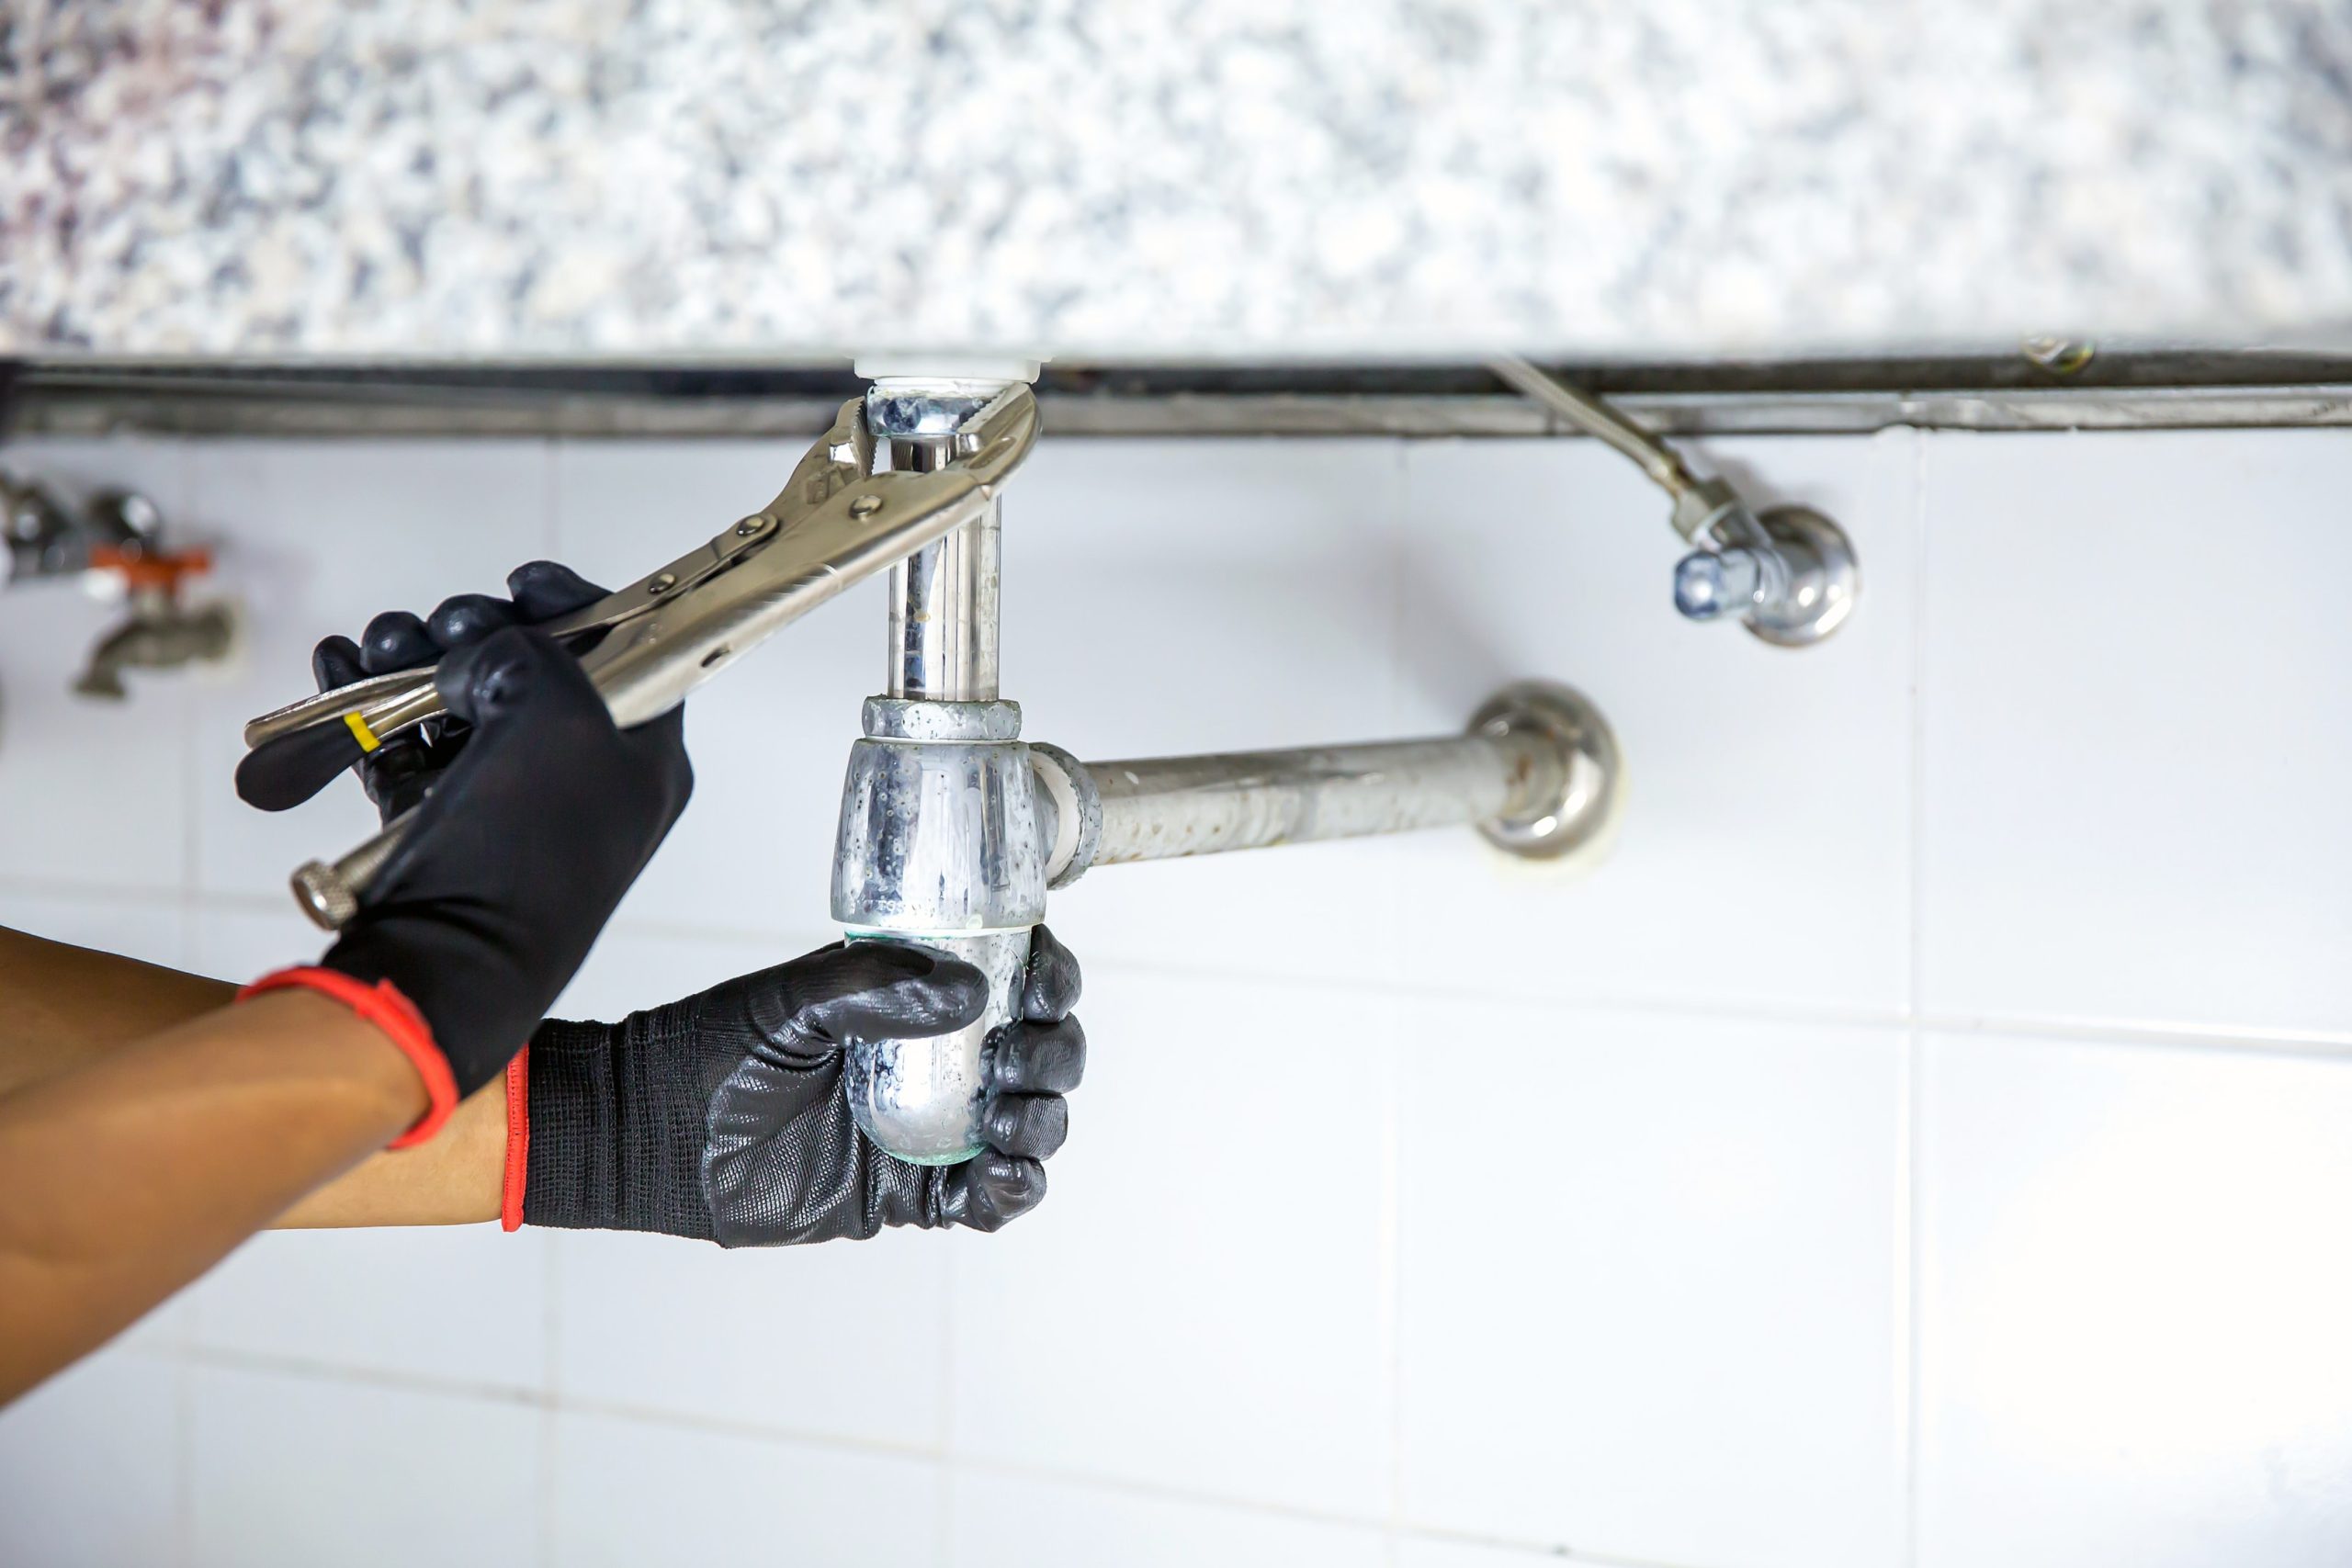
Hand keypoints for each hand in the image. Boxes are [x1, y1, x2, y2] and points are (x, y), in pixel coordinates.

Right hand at [311, 561, 607, 823]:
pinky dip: (363, 700)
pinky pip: (398, 741)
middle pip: (524, 670)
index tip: (522, 582)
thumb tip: (469, 666)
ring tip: (377, 648)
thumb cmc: (525, 846)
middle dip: (469, 630)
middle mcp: (573, 771)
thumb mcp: (558, 717)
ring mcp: (498, 795)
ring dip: (409, 658)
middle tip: (441, 627)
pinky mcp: (431, 816)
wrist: (449, 954)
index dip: (573, 607)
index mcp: (636, 751)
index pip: (620, 653)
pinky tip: (338, 663)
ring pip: (454, 700)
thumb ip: (528, 656)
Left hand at [519, 927, 1084, 1245]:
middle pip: (1041, 1053)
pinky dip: (1017, 1191)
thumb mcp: (790, 1002)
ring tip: (1005, 1119)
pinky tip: (1007, 1175)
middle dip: (1054, 1054)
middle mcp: (937, 1059)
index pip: (1015, 978)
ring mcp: (929, 1128)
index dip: (1051, 980)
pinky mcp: (911, 1195)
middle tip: (1013, 1058)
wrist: (650, 1140)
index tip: (1044, 986)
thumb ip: (872, 987)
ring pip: (1030, 1124)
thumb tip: (971, 989)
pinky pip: (988, 1200)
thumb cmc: (710, 1054)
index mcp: (916, 997)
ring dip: (1043, 1118)